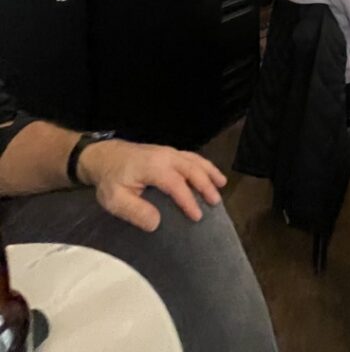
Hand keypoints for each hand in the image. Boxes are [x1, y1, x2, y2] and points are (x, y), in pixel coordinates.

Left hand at [78, 139, 225, 232]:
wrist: (103, 157)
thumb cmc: (110, 180)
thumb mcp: (115, 200)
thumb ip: (135, 211)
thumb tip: (157, 223)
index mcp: (153, 167)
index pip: (176, 184)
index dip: (188, 200)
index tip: (197, 216)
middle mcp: (165, 156)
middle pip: (191, 169)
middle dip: (205, 185)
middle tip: (215, 203)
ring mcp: (168, 152)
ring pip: (194, 160)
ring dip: (209, 172)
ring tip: (221, 185)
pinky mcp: (168, 152)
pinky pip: (191, 156)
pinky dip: (203, 164)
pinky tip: (210, 173)